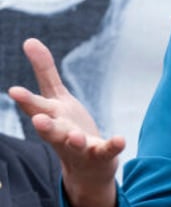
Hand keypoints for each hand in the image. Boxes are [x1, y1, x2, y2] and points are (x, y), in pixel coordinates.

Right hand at [8, 38, 122, 206]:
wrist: (86, 167)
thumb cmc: (66, 126)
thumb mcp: (56, 98)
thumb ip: (45, 71)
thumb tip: (29, 40)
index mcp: (50, 117)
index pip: (36, 107)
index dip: (25, 100)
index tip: (14, 90)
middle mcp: (61, 133)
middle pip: (51, 130)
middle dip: (44, 126)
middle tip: (38, 120)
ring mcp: (80, 146)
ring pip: (74, 144)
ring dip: (73, 140)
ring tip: (75, 136)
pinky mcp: (101, 154)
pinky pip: (106, 150)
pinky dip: (113, 145)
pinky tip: (120, 139)